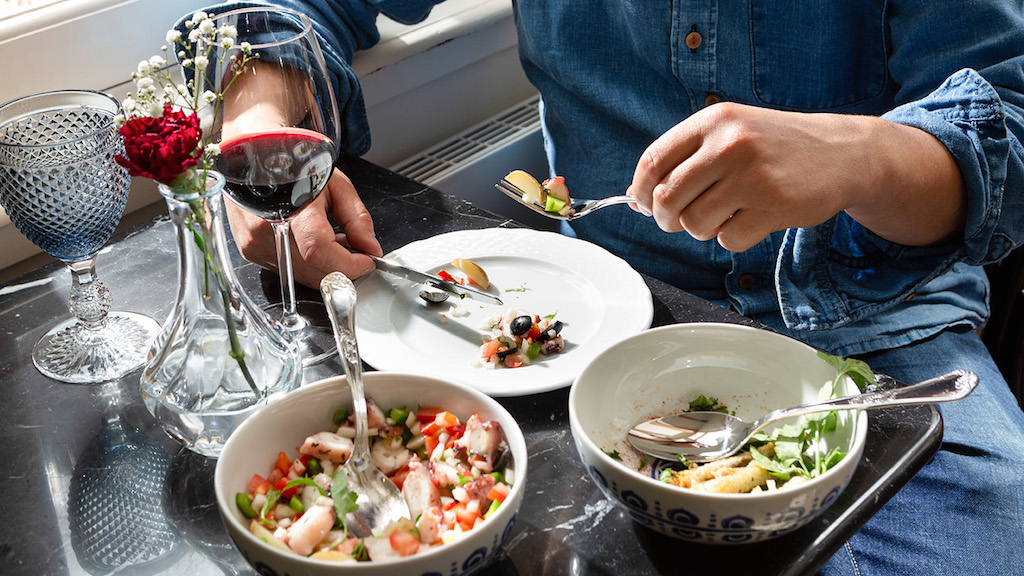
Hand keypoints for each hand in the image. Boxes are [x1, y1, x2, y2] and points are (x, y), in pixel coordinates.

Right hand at [224, 167, 382, 287]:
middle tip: (357, 253)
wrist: (256, 155)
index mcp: (288, 208)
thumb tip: (370, 248)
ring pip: (302, 277)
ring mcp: (254, 243)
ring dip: (326, 268)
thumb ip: (357, 219)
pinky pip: (287, 272)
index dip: (349, 264)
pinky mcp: (250, 252)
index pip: (320, 252)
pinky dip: (308, 265)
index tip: (367, 260)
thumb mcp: (336, 185)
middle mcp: (265, 230)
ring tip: (335, 242)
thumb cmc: (295, 167)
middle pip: (313, 271)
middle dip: (343, 270)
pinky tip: (313, 244)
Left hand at [626, 102, 964, 250]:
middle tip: (679, 219)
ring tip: (726, 212)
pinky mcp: (774, 206)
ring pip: (694, 223)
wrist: (844, 153)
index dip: (641, 190)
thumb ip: (685, 158)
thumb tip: (636, 198)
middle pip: (667, 198)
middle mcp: (731, 144)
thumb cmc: (776, 147)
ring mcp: (753, 176)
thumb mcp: (731, 133)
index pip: (653, 161)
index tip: (645, 203)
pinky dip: (733, 237)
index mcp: (714, 121)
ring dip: (702, 228)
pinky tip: (752, 218)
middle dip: (666, 218)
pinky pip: (728, 240)